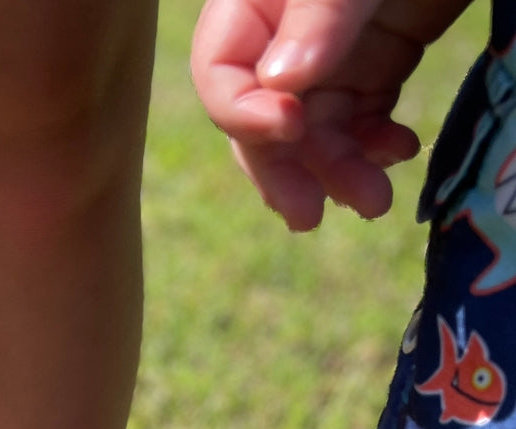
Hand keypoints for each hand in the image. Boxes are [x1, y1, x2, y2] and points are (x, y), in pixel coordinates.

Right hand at [191, 0, 472, 229]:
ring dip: (339, 172)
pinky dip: (375, 147)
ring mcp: (327, 57)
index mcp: (254, 3)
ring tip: (374, 200)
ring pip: (313, 136)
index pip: (223, 73)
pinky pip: (360, 124)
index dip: (246, 112)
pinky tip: (400, 150)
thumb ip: (320, 14)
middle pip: (262, 121)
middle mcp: (282, 37)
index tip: (290, 127)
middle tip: (311, 214)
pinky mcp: (374, 68)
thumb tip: (282, 86)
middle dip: (288, 169)